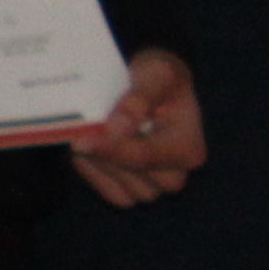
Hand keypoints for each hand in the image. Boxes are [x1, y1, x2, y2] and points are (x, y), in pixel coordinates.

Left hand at [70, 47, 207, 207]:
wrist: (151, 85)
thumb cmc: (160, 77)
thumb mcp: (156, 74)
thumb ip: (139, 99)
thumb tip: (117, 129)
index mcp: (189, 148)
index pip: (145, 157)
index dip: (112, 149)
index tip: (82, 140)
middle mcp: (176, 173)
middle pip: (136, 180)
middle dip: (105, 159)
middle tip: (80, 136)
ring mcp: (156, 186)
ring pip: (124, 193)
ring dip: (99, 167)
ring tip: (84, 138)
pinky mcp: (135, 190)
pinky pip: (114, 195)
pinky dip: (97, 177)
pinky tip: (85, 153)